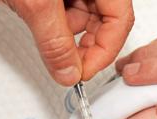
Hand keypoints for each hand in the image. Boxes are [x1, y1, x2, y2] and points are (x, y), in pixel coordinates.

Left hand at [0, 0, 133, 84]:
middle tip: (69, 66)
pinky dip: (57, 25)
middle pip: (106, 22)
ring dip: (69, 37)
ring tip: (49, 38)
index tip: (84, 71)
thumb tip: (67, 72)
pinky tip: (43, 24)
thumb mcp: (36, 0)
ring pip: (86, 19)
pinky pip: (69, 11)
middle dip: (87, 47)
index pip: (120, 21)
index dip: (104, 52)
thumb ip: (54, 41)